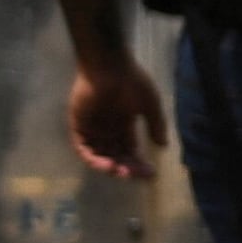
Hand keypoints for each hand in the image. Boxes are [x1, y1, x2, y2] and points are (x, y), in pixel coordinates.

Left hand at [66, 53, 168, 180]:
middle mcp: (107, 128)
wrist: (109, 66)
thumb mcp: (150, 105)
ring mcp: (92, 128)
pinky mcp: (78, 125)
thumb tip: (163, 145)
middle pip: (116, 155)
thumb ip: (156, 125)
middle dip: (126, 167)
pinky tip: (107, 165)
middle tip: (136, 175)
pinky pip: (83, 148)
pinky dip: (93, 159)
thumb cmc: (132, 82)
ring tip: (121, 172)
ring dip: (110, 166)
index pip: (130, 149)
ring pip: (99, 154)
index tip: (151, 173)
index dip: (139, 162)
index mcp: (124, 123)